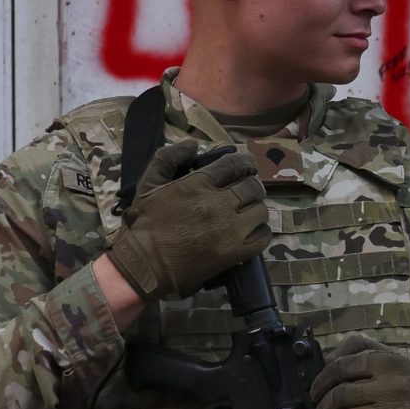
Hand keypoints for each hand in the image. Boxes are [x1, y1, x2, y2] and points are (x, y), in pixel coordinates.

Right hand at [105, 139, 268, 300]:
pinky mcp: (236, 253)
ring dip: (256, 209)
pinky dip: (261, 232)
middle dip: (252, 185)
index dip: (246, 162)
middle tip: (247, 191)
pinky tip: (251, 231)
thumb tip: (192, 144)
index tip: (247, 166)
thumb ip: (167, 158)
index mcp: (198, 185)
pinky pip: (263, 237)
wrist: (146, 265)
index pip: (235, 164)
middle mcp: (219, 204)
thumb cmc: (146, 224)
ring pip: (261, 211)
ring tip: (248, 212)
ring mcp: (230, 230)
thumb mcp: (148, 184)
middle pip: (253, 187)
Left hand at [309, 335, 409, 408]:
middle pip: (340, 396)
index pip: (341, 368)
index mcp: (387, 362)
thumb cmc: (409, 384)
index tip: (315, 392)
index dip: (321, 381)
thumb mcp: (390, 358)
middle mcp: (392, 386)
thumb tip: (326, 358)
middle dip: (323, 407)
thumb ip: (359, 350)